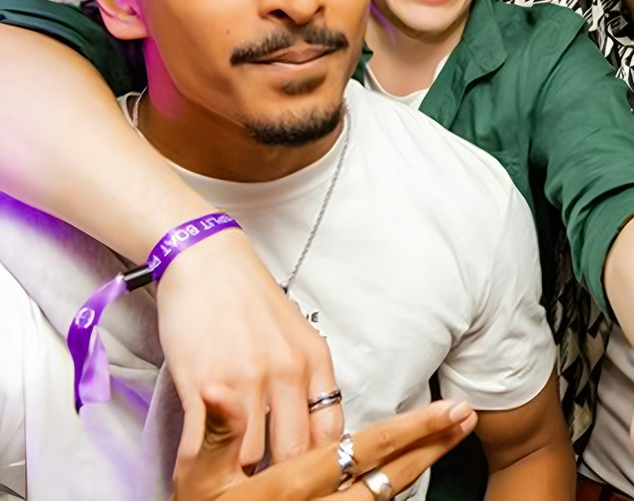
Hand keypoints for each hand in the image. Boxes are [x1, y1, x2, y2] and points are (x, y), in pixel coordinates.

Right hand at [159, 231, 341, 467]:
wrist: (206, 262)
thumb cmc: (249, 300)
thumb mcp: (296, 336)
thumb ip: (307, 379)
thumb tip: (315, 426)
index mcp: (314, 362)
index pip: (331, 433)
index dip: (322, 466)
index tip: (311, 481)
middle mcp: (286, 373)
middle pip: (294, 452)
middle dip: (281, 479)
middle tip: (270, 491)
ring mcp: (244, 380)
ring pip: (251, 456)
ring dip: (238, 474)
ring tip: (231, 484)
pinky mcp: (203, 384)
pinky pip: (204, 444)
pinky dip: (199, 465)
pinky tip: (195, 473)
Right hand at [174, 396, 475, 500]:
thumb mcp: (193, 472)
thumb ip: (215, 433)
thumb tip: (226, 395)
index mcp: (291, 487)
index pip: (365, 453)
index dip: (410, 431)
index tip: (449, 410)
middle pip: (388, 477)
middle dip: (430, 445)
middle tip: (467, 417)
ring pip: (381, 496)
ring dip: (419, 462)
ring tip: (451, 435)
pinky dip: (391, 488)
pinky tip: (408, 467)